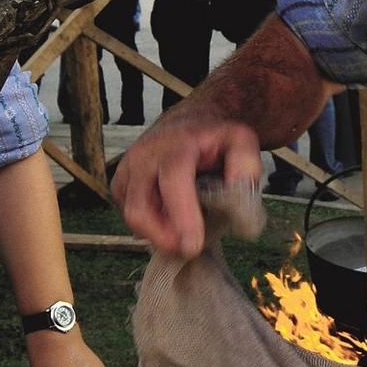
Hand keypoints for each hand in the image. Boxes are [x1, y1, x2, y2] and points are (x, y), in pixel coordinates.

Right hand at [114, 110, 263, 255]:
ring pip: (132, 216)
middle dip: (163, 237)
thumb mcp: (241, 141)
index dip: (182, 216)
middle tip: (190, 248)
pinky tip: (169, 217)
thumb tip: (239, 198)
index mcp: (177, 145)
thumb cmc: (216, 137)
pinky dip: (149, 225)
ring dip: (158, 232)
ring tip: (184, 227)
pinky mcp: (120, 182)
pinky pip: (128, 214)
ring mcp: (128, 169)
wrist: (192, 119)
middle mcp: (144, 156)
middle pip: (139, 208)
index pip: (174, 181)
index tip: (192, 246)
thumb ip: (246, 167)